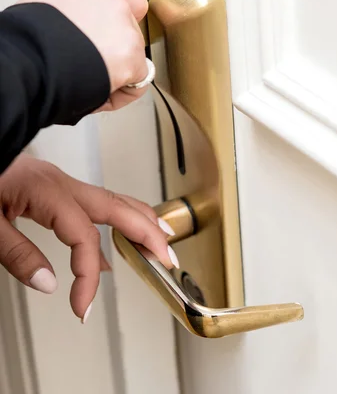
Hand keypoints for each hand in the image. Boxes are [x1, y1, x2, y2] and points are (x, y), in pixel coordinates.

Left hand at [0, 154, 177, 321]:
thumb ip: (18, 254)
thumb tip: (50, 282)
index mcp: (49, 192)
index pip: (85, 237)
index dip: (89, 275)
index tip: (83, 306)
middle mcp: (63, 184)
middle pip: (118, 207)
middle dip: (147, 233)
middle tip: (166, 259)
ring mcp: (63, 182)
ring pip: (114, 200)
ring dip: (141, 221)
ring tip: (160, 242)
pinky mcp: (58, 187)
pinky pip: (98, 203)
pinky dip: (121, 219)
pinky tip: (122, 237)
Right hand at [19, 0, 149, 109]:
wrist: (27, 61)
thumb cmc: (26, 41)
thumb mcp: (42, 8)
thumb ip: (69, 10)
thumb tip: (75, 29)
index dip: (104, 20)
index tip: (93, 35)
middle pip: (127, 19)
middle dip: (115, 41)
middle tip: (92, 60)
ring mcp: (123, 20)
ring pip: (134, 47)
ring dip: (119, 64)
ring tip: (90, 77)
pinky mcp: (132, 51)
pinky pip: (140, 76)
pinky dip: (125, 89)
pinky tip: (102, 92)